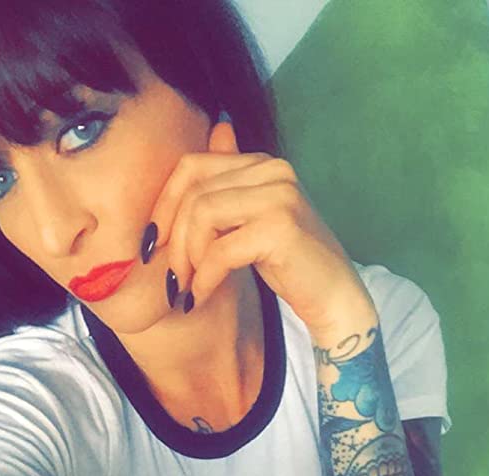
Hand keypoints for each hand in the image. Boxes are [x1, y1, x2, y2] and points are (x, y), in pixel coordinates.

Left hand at [146, 120, 377, 344]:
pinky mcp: (281, 228)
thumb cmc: (290, 266)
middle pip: (194, 192)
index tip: (153, 243)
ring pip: (202, 215)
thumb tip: (181, 179)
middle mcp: (273, 170)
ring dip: (187, 258)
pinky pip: (220, 250)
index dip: (163, 205)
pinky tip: (201, 296)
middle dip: (173, 238)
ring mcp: (280, 195)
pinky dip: (204, 277)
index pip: (192, 166)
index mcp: (262, 163)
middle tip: (171, 277)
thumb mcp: (248, 225)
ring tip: (188, 287)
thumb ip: (222, 197)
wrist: (335, 299)